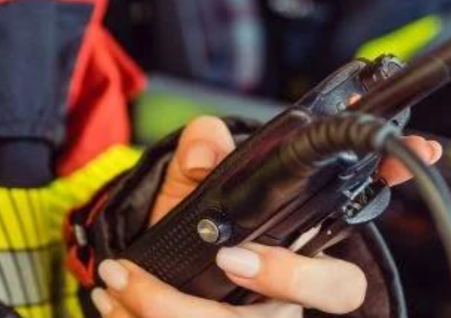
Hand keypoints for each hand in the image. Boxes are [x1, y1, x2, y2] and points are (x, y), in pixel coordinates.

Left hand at [91, 116, 442, 316]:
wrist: (170, 262)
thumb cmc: (204, 223)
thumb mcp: (203, 180)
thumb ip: (207, 150)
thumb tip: (202, 156)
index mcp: (305, 266)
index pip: (339, 286)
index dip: (291, 278)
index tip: (229, 257)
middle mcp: (283, 311)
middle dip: (191, 310)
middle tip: (148, 284)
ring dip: (155, 314)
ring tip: (115, 282)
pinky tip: (111, 302)